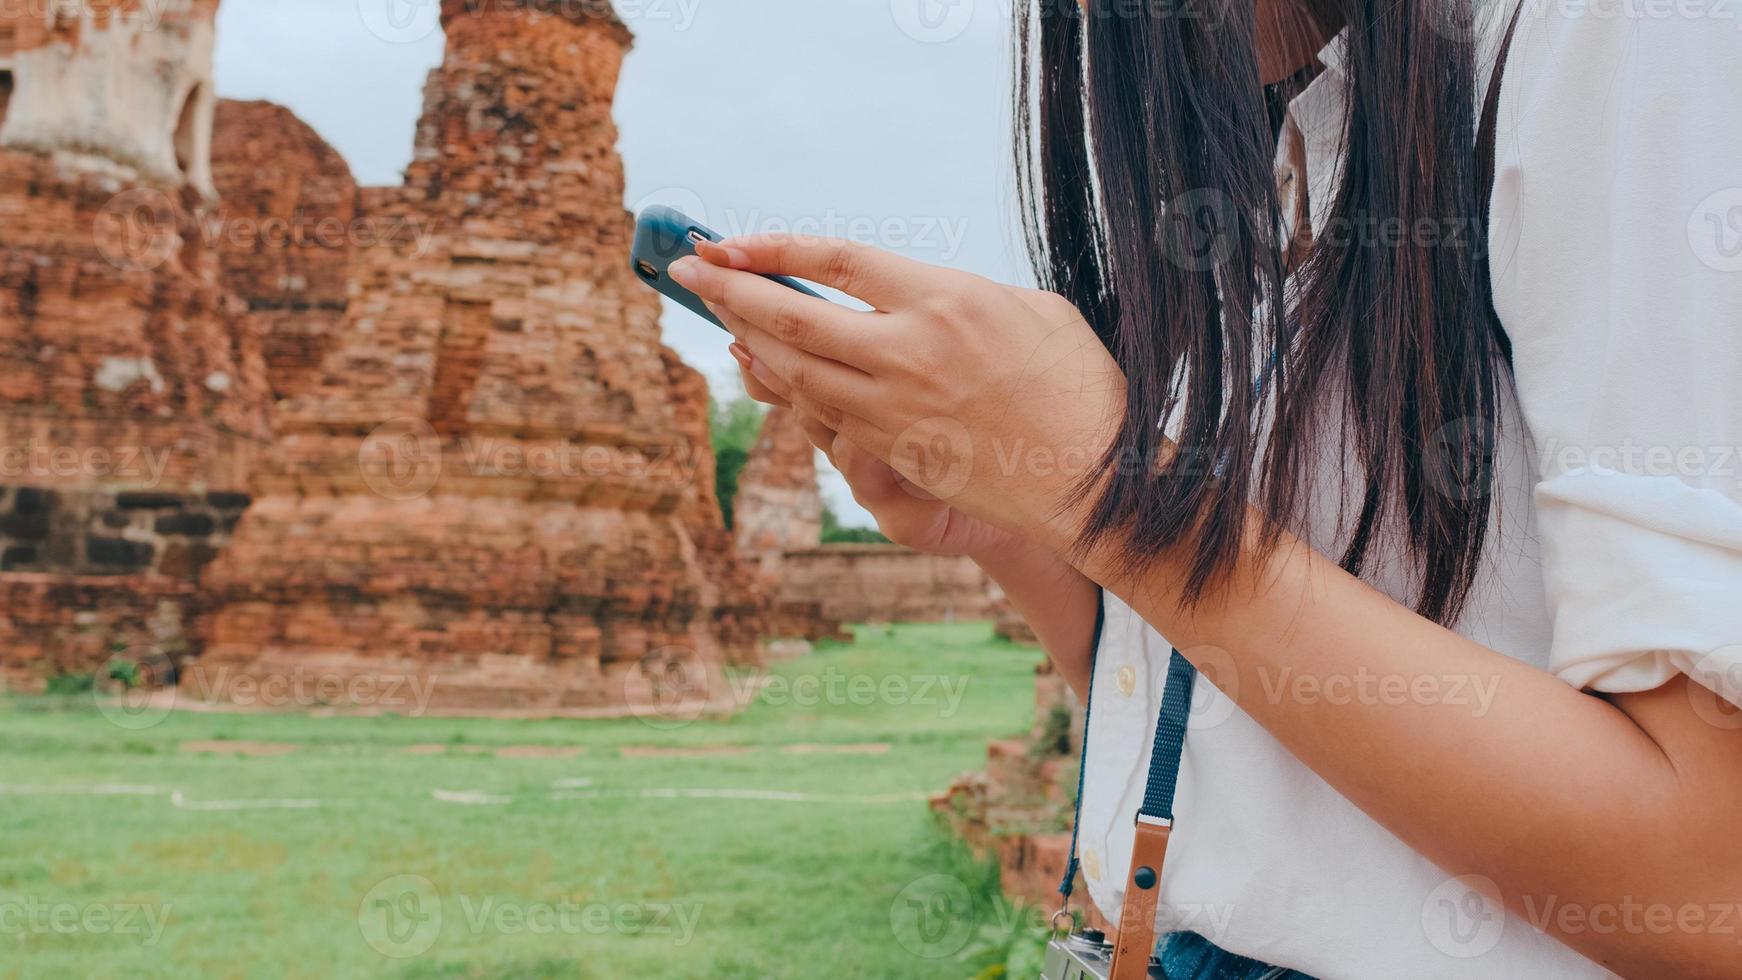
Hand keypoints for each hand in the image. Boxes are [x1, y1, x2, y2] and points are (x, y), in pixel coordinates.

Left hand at [674, 235, 1123, 554]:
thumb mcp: (1032, 311)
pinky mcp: (896, 452)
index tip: (733, 241)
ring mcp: (896, 407)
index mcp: (944, 299)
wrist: (1094, 478)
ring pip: (796, 371)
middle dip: (729, 289)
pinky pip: (823, 414)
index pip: (836, 262)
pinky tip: (764, 371)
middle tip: (686, 269)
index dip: (774, 249)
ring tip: (715, 316)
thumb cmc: (1079, 387)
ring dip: (747, 340)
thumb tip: (916, 294)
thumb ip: (959, 297)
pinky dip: (784, 388)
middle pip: (794, 316)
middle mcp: (908, 350)